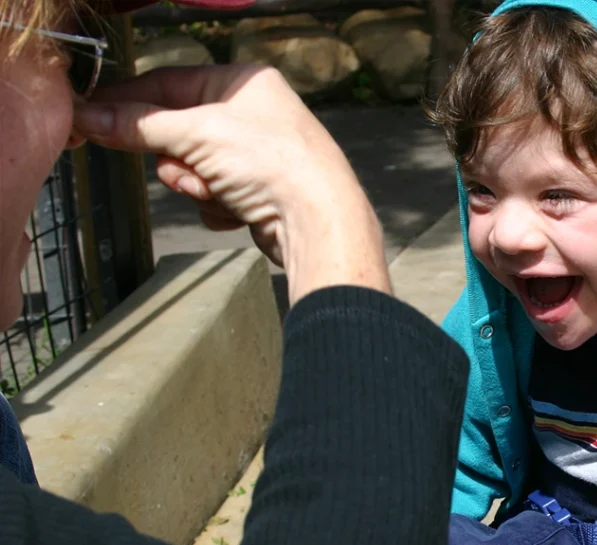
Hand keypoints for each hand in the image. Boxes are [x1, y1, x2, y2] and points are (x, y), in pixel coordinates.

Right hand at [72, 64, 389, 302]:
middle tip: (182, 169)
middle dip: (176, 158)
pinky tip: (239, 211)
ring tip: (218, 191)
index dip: (129, 102)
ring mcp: (257, 155)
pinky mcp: (259, 192)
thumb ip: (139, 125)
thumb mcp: (196, 134)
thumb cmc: (270, 163)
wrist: (317, 221)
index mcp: (243, 82)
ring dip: (196, 185)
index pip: (169, 83)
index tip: (91, 116)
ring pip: (192, 168)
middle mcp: (253, 114)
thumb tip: (89, 116)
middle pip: (178, 131)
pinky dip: (216, 206)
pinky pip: (213, 195)